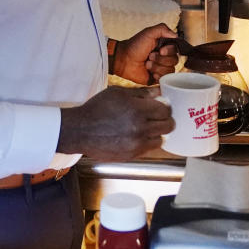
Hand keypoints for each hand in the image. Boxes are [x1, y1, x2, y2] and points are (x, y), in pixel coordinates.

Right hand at [57, 86, 173, 159]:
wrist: (80, 130)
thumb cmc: (97, 109)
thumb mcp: (117, 93)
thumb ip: (141, 93)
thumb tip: (158, 93)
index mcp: (137, 110)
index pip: (165, 110)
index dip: (165, 107)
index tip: (162, 106)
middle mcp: (139, 128)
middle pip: (168, 125)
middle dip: (166, 120)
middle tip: (159, 117)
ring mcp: (136, 144)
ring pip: (161, 139)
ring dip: (157, 133)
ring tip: (148, 128)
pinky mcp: (131, 155)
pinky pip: (149, 149)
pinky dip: (147, 142)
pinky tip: (138, 136)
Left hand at [113, 23, 178, 83]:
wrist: (123, 60)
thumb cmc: (134, 46)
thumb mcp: (148, 32)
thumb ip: (163, 29)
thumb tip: (176, 35)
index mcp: (164, 45)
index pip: (176, 49)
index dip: (169, 50)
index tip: (160, 50)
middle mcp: (164, 56)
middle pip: (175, 60)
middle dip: (161, 59)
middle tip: (149, 56)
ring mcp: (161, 67)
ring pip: (170, 70)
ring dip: (157, 67)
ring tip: (147, 64)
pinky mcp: (158, 77)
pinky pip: (165, 78)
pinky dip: (158, 75)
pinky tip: (150, 72)